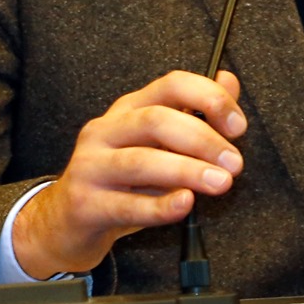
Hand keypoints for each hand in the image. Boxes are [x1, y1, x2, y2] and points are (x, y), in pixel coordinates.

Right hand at [12, 69, 246, 278]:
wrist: (66, 222)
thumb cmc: (119, 182)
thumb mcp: (157, 146)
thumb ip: (194, 115)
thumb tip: (228, 81)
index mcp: (127, 110)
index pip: (170, 86)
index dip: (208, 98)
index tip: (237, 125)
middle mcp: (106, 130)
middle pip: (156, 121)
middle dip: (202, 139)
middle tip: (233, 163)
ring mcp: (91, 165)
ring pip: (141, 161)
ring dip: (186, 170)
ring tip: (218, 183)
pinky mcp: (85, 203)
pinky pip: (126, 205)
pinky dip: (160, 206)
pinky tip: (184, 204)